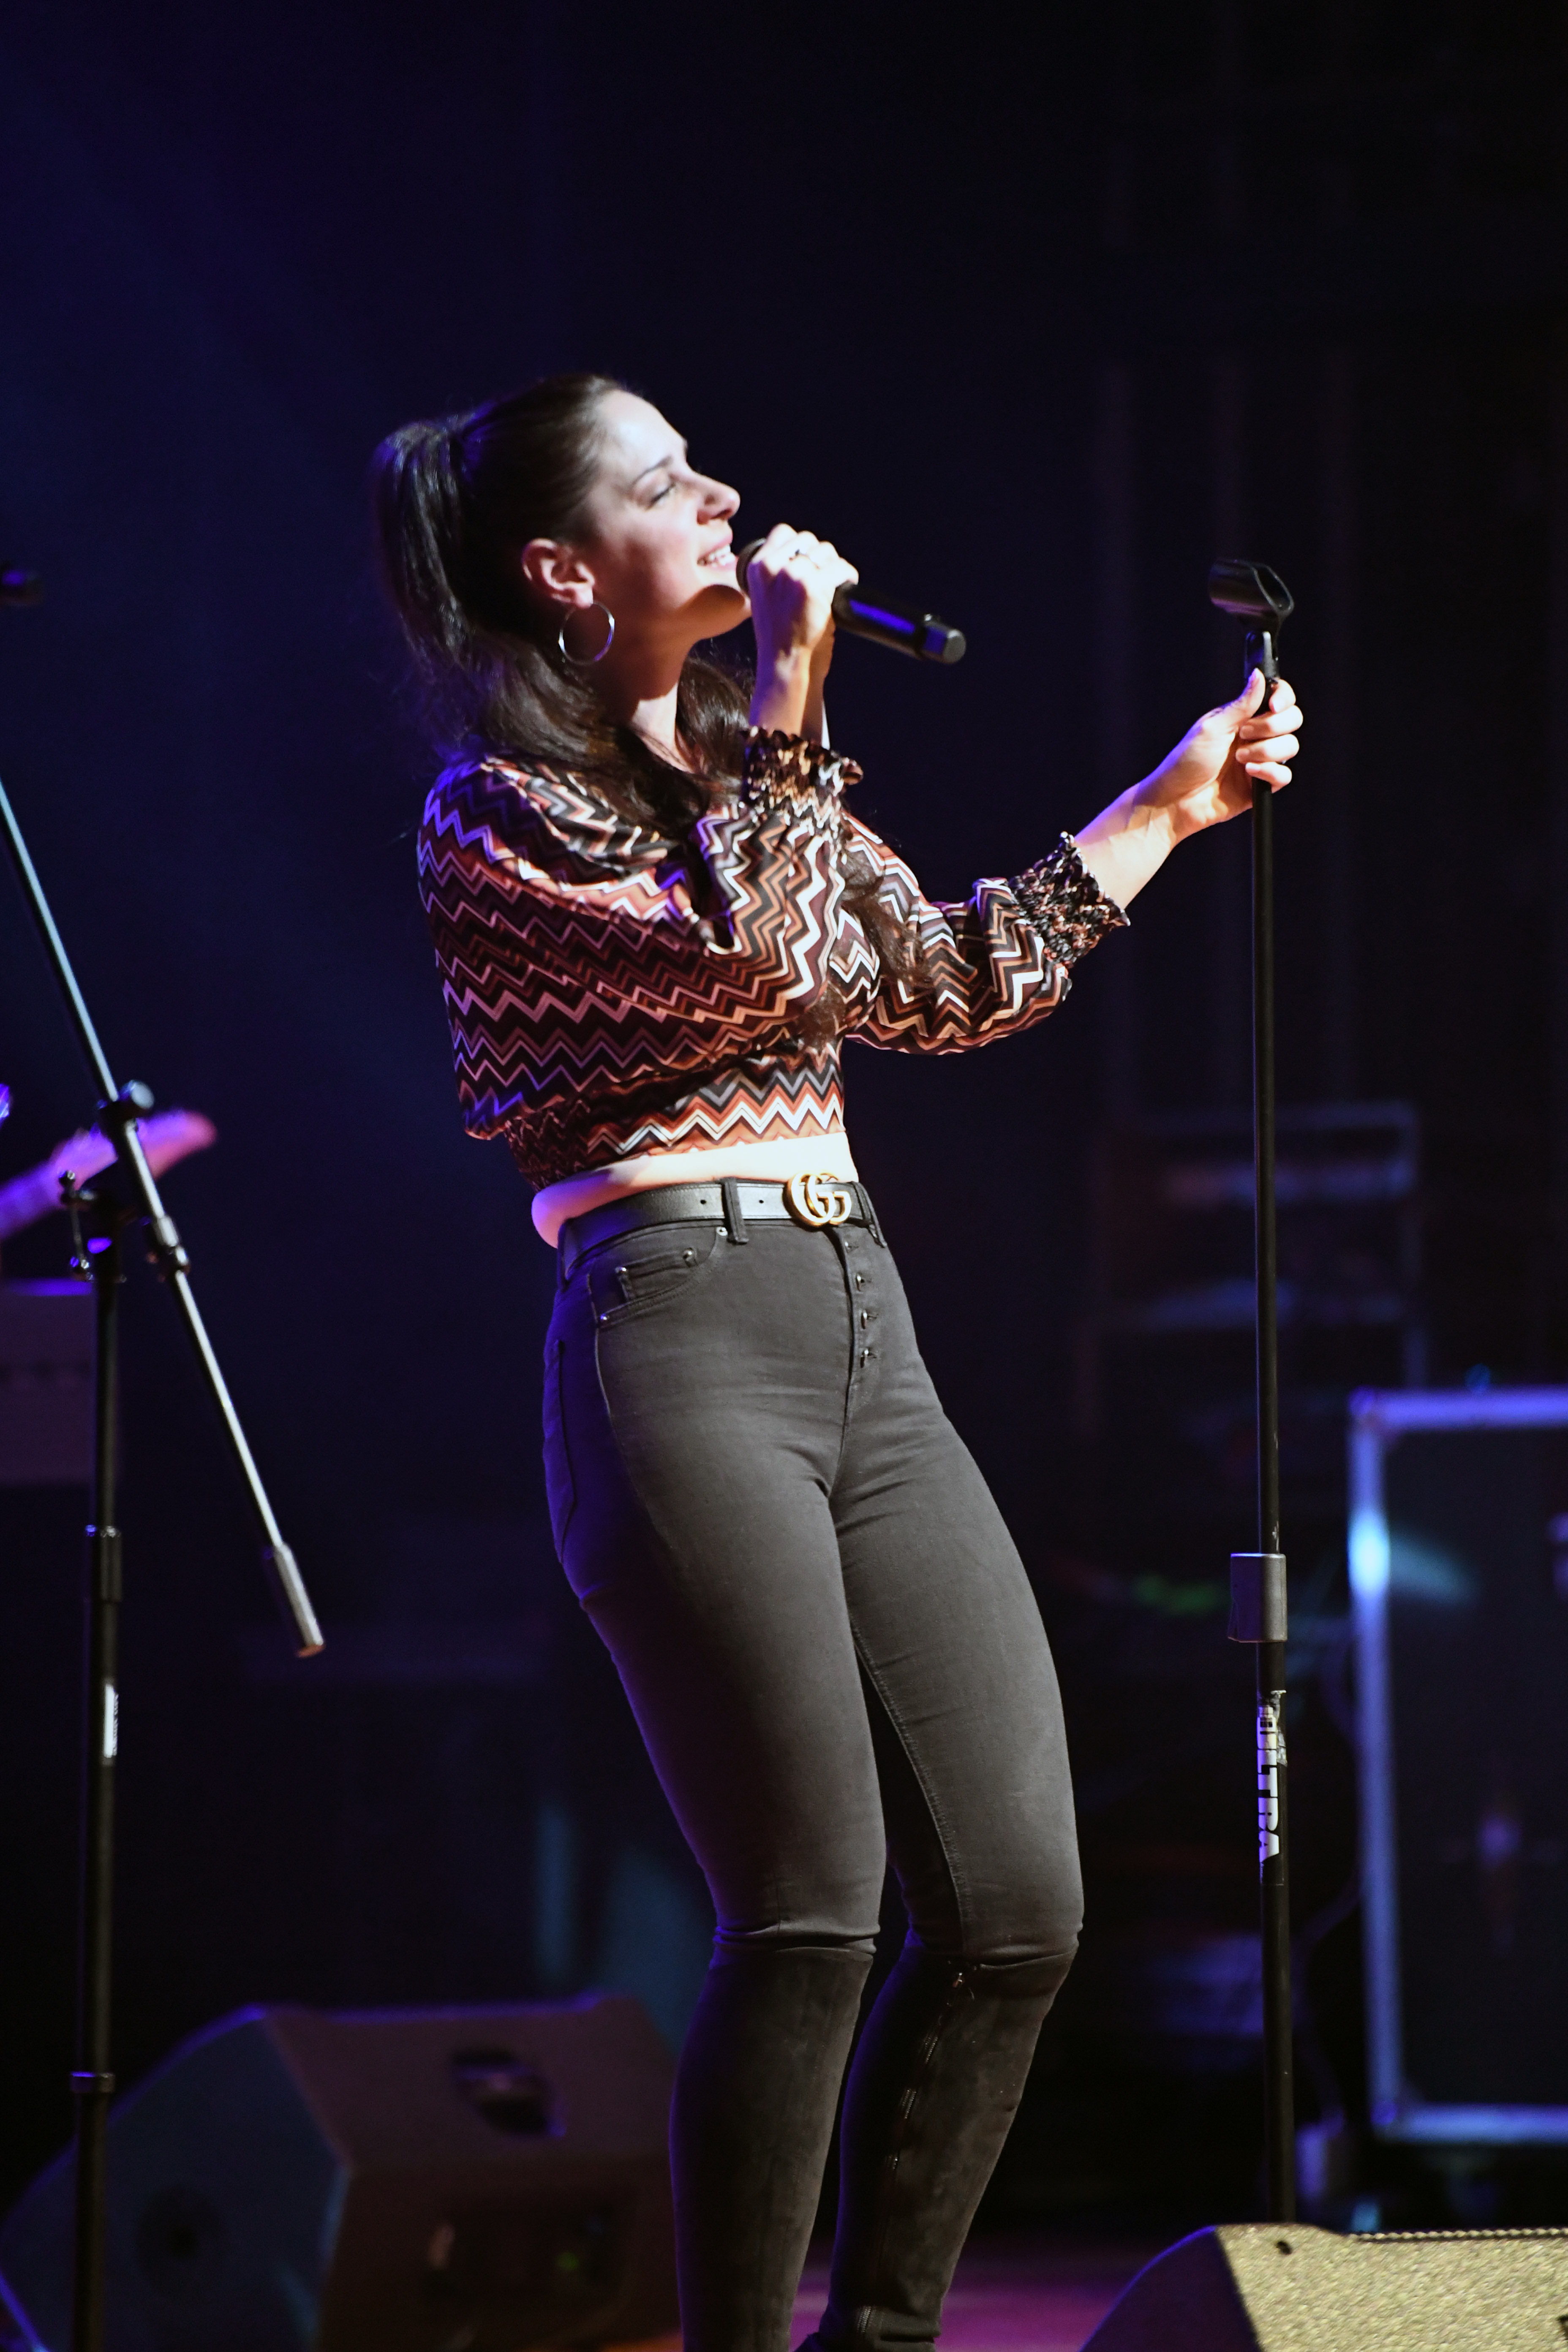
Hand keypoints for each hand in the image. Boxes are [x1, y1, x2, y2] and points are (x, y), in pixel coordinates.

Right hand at [746, 525, 858, 737]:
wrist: (785, 666)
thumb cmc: (780, 640)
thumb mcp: (767, 598)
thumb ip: (778, 573)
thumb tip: (807, 553)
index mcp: (756, 566)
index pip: (784, 532)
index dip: (800, 546)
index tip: (808, 565)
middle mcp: (772, 565)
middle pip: (808, 539)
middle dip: (820, 558)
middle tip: (823, 582)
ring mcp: (793, 573)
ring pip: (826, 551)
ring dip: (834, 569)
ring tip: (831, 591)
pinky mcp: (814, 585)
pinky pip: (842, 568)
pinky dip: (848, 579)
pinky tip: (842, 595)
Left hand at [1074, 671, 1303, 908]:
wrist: (1177, 800)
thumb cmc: (1186, 761)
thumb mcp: (1213, 727)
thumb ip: (1242, 703)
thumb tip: (1259, 673)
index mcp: (1244, 716)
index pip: (1279, 698)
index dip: (1283, 698)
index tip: (1273, 705)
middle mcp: (1256, 736)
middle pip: (1292, 719)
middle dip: (1271, 726)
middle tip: (1242, 735)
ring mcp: (1261, 760)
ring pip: (1290, 746)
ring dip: (1266, 751)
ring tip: (1239, 759)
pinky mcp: (1262, 785)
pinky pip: (1284, 775)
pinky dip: (1270, 772)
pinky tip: (1249, 773)